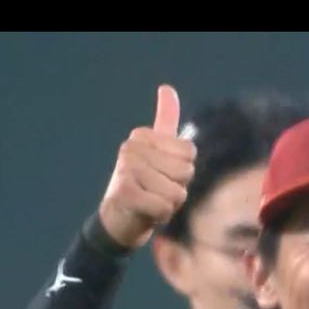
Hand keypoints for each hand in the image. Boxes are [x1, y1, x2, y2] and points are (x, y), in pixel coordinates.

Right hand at [98, 84, 196, 249]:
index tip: (164, 175)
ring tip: (151, 201)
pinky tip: (146, 213)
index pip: (189, 153)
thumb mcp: (159, 153)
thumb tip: (167, 87)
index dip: (184, 172)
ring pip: (176, 192)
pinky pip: (163, 207)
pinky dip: (160, 216)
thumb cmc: (146, 186)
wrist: (119, 220)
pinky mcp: (124, 193)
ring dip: (169, 204)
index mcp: (142, 135)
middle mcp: (131, 147)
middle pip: (185, 172)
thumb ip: (165, 122)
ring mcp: (125, 169)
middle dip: (177, 189)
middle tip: (157, 191)